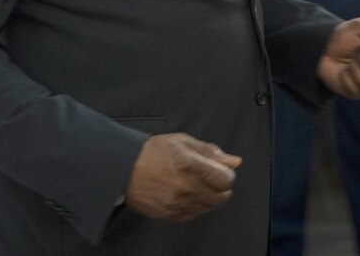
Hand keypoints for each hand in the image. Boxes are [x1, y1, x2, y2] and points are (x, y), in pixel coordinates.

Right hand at [124, 133, 241, 222]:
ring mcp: (177, 204)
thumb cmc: (154, 151)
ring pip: (209, 208)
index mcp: (191, 165)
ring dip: (209, 198)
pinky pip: (194, 216)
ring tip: (196, 186)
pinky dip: (196, 207)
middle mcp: (186, 187)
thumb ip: (211, 152)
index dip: (226, 174)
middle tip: (211, 179)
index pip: (226, 179)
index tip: (219, 170)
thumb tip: (235, 162)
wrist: (124, 169)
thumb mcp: (183, 142)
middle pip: (222, 197)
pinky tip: (187, 196)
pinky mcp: (169, 215)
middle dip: (221, 187)